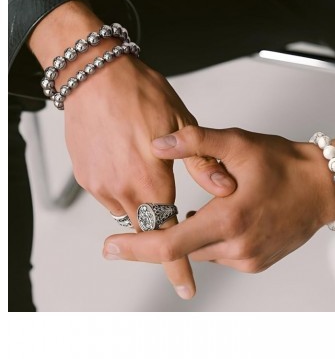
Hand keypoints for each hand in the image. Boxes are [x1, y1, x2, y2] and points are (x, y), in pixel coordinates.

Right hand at [29, 1, 236, 298]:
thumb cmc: (138, 92)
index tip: (185, 284)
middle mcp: (121, 188)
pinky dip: (122, 185)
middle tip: (168, 202)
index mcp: (150, 179)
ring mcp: (100, 183)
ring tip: (147, 166)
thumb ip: (201, 162)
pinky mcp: (86, 175)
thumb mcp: (181, 120)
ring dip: (141, 198)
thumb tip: (224, 190)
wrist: (96, 74)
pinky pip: (109, 193)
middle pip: (145, 225)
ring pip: (126, 208)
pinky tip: (128, 158)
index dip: (178, 264)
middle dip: (160, 224)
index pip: (168, 233)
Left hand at [103, 125, 334, 275]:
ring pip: (200, 250)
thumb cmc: (286, 165)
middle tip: (155, 213)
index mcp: (229, 221)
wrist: (324, 187)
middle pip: (182, 249)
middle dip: (162, 234)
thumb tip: (158, 142)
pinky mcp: (256, 261)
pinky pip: (219, 254)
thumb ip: (196, 141)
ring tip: (204, 203)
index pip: (170, 243)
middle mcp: (237, 247)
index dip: (136, 247)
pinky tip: (220, 214)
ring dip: (191, 231)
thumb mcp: (239, 144)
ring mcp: (248, 258)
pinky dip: (210, 237)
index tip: (111, 248)